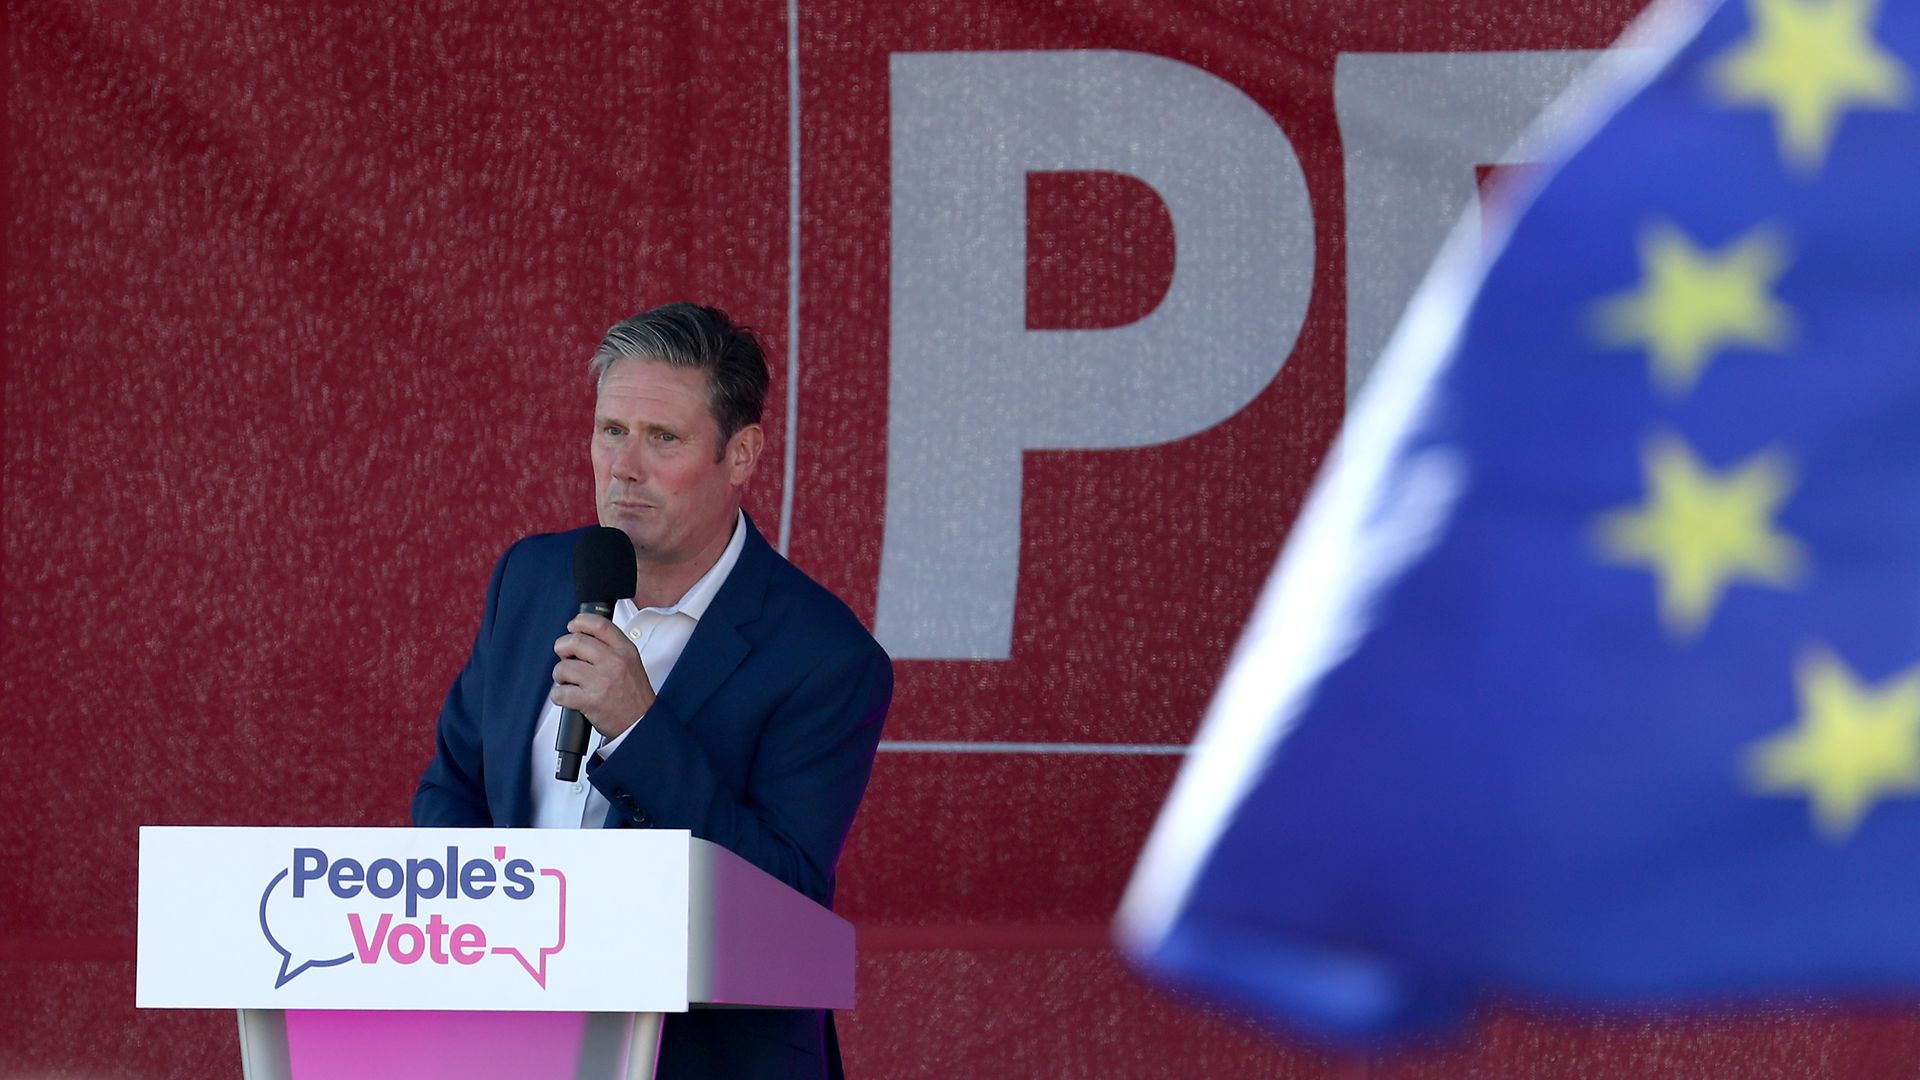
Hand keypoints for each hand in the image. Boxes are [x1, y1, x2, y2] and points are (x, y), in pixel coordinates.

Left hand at [551, 613, 655, 739]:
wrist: (641, 723)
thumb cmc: (634, 696)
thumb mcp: (631, 663)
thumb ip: (612, 648)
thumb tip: (583, 637)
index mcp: (625, 651)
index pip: (599, 625)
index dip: (580, 621)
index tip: (573, 626)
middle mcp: (613, 663)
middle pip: (575, 641)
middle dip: (562, 647)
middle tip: (564, 656)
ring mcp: (601, 681)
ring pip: (564, 667)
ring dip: (559, 674)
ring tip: (566, 680)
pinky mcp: (590, 701)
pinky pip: (560, 693)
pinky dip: (558, 696)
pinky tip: (566, 697)